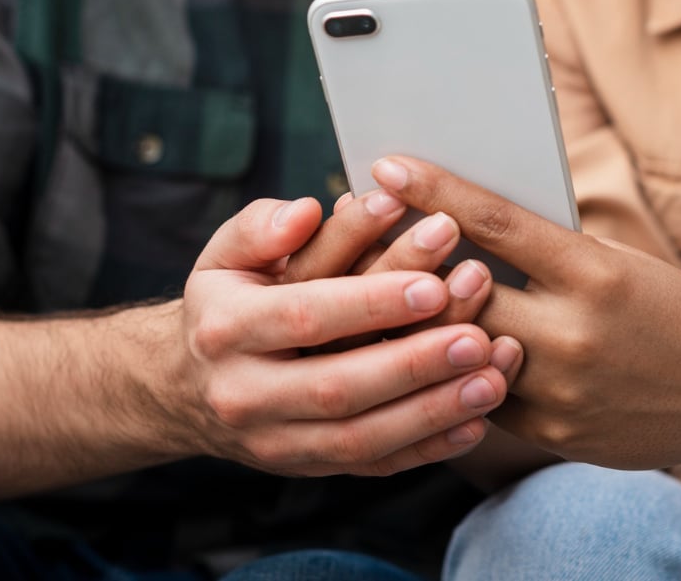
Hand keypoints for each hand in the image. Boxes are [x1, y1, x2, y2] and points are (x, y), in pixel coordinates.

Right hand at [177, 197, 519, 476]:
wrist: (188, 384)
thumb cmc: (227, 301)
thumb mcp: (225, 253)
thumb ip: (264, 225)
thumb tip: (307, 211)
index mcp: (226, 329)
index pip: (304, 316)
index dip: (371, 303)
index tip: (435, 283)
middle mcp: (244, 394)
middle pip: (337, 387)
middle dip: (413, 364)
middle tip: (477, 339)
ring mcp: (276, 442)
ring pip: (360, 439)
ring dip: (432, 413)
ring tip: (492, 380)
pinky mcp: (308, 468)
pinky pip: (373, 466)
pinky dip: (428, 449)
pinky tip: (476, 423)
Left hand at [371, 156, 680, 469]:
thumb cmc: (671, 306)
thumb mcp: (616, 259)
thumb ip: (545, 251)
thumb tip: (462, 220)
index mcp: (593, 272)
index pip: (495, 221)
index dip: (434, 190)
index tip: (387, 166)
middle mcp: (576, 333)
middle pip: (460, 293)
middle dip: (408, 266)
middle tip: (363, 240)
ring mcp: (564, 391)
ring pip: (460, 352)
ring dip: (420, 325)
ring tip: (383, 298)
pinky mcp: (558, 436)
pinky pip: (483, 400)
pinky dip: (454, 372)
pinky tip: (427, 351)